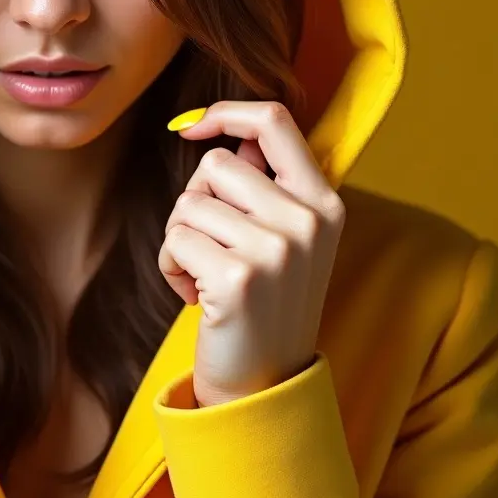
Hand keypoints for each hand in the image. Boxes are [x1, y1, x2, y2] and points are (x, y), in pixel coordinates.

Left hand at [159, 101, 345, 406]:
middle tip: (213, 247)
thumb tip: (220, 135)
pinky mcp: (240, 278)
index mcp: (325, 202)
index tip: (191, 128)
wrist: (265, 385)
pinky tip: (197, 297)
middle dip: (196, 201)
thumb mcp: (284, 239)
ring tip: (207, 276)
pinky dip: (171, 266)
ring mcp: (278, 249)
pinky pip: (175, 239)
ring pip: (189, 202)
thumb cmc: (263, 304)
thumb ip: (262, 185)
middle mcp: (309, 221)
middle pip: (215, 164)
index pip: (275, 121)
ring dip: (180, 238)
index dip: (226, 112)